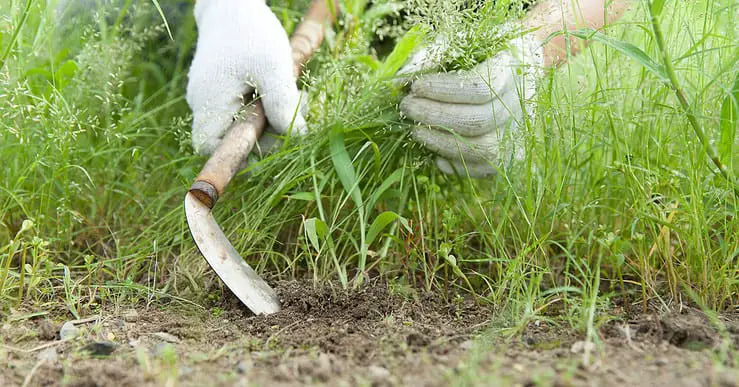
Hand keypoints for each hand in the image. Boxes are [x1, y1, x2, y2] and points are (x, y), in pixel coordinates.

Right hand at [187, 0, 306, 155]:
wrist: (233, 4)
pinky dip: (263, 104)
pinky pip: (241, 107)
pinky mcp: (220, 87)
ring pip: (239, 122)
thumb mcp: (274, 68)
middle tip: (293, 113)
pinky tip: (279, 87)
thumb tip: (295, 137)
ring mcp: (210, 94)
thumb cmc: (252, 33)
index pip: (209, 146)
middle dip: (265, 132)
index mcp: (209, 101)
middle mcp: (203, 102)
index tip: (268, 138)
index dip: (236, 151)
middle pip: (230, 137)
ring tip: (292, 95)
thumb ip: (283, 105)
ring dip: (269, 117)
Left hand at [398, 32, 542, 177]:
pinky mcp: (511, 155)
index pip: (479, 87)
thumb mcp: (457, 43)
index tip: (416, 86)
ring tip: (415, 132)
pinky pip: (486, 169)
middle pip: (478, 120)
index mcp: (511, 70)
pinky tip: (435, 156)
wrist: (516, 72)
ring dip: (443, 143)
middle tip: (407, 108)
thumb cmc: (479, 53)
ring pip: (484, 149)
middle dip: (436, 117)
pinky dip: (458, 166)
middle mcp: (519, 104)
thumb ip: (429, 58)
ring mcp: (518, 133)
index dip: (444, 90)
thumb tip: (396, 85)